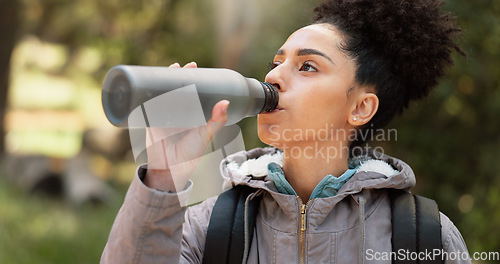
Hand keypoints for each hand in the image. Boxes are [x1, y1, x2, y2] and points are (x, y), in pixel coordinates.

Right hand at [143, 62, 228, 191]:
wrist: (170, 167)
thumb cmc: (190, 153)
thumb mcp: (205, 134)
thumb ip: (216, 120)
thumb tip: (225, 102)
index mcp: (191, 114)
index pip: (191, 90)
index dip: (192, 78)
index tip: (194, 65)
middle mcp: (178, 112)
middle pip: (175, 88)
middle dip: (177, 76)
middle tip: (180, 65)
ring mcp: (164, 115)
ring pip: (162, 93)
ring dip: (162, 81)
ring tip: (167, 69)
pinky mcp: (151, 120)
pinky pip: (147, 104)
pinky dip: (146, 93)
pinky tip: (145, 82)